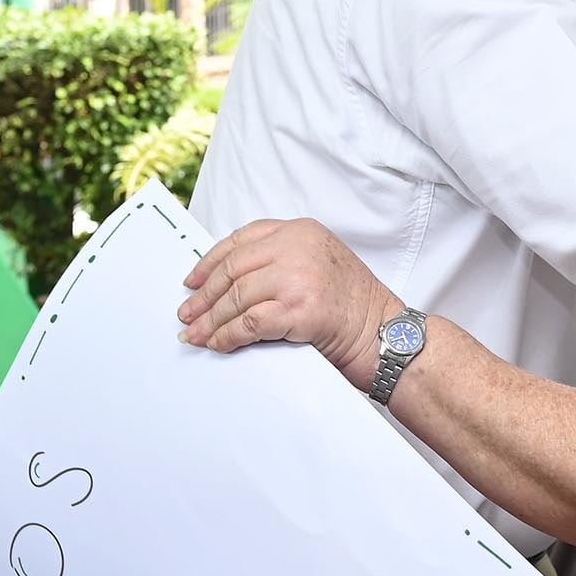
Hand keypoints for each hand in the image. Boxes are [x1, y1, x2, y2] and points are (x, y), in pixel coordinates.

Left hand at [177, 219, 402, 390]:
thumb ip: (282, 262)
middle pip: (233, 269)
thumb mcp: (320, 265)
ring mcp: (298, 277)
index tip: (193, 281)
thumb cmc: (357, 308)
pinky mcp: (298, 309)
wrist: (387, 335)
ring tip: (197, 335)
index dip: (210, 262)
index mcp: (302, 231)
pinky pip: (247, 323)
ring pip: (236, 297)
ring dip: (211, 321)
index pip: (241, 240)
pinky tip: (218, 344)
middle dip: (204, 296)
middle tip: (188, 314)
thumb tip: (229, 283)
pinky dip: (227, 337)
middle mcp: (298, 247)